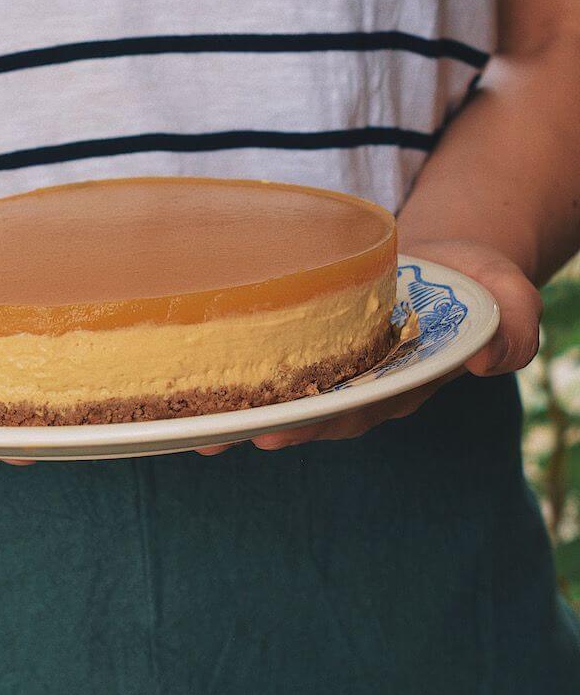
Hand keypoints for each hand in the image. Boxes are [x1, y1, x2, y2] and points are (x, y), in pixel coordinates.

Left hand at [193, 240, 542, 455]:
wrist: (445, 264)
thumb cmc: (474, 284)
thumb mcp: (505, 298)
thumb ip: (511, 327)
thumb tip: (493, 354)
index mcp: (399, 387)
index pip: (354, 411)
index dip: (313, 420)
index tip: (276, 428)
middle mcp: (357, 392)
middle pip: (305, 416)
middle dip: (262, 424)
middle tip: (220, 430)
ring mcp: (329, 375)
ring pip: (278, 402)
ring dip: (234, 416)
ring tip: (189, 427)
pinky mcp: (304, 350)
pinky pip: (265, 371)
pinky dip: (226, 380)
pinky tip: (182, 388)